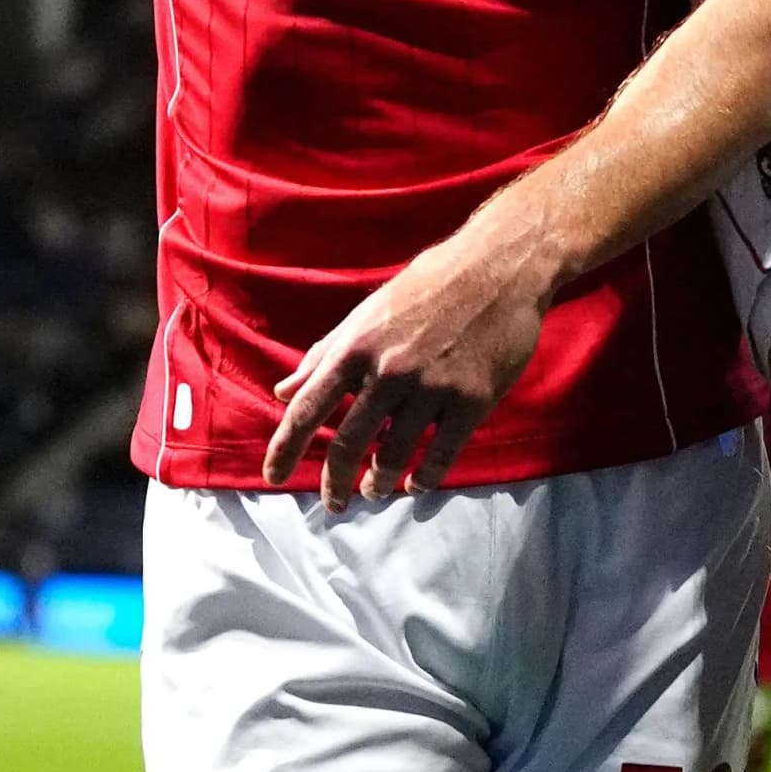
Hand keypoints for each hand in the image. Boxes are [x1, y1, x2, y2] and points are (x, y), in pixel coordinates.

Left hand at [264, 216, 561, 507]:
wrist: (498, 267)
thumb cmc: (427, 286)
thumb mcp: (367, 312)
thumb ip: (324, 354)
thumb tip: (284, 391)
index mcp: (356, 347)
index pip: (307, 408)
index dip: (285, 448)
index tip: (272, 477)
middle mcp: (389, 370)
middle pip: (349, 442)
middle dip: (335, 481)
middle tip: (333, 503)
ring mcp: (432, 387)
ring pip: (394, 454)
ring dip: (379, 481)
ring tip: (374, 490)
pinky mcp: (471, 400)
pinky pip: (441, 454)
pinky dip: (424, 477)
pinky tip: (415, 485)